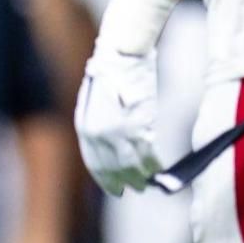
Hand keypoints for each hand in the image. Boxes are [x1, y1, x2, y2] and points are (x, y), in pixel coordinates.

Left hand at [74, 45, 163, 195]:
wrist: (121, 53)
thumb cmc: (108, 73)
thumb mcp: (92, 101)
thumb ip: (96, 125)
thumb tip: (106, 147)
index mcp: (85, 126)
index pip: (94, 162)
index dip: (105, 179)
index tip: (114, 189)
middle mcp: (100, 132)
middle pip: (113, 167)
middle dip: (124, 182)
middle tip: (135, 190)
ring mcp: (121, 129)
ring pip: (132, 163)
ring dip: (141, 176)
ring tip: (148, 183)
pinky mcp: (141, 123)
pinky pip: (148, 152)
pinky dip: (154, 163)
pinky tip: (158, 168)